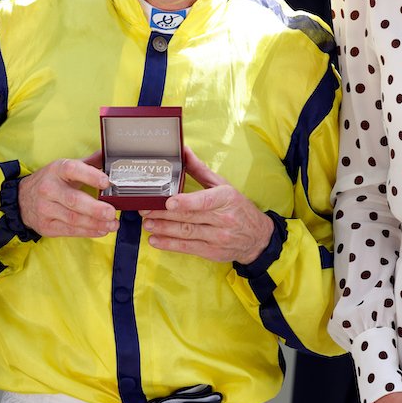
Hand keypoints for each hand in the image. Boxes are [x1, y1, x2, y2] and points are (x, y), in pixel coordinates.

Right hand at [17, 152, 117, 237]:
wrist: (22, 199)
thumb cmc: (50, 181)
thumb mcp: (65, 167)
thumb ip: (88, 163)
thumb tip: (108, 155)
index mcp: (56, 170)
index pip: (73, 170)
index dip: (90, 176)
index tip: (106, 182)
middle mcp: (49, 189)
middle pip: (73, 200)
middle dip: (95, 208)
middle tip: (111, 212)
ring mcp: (46, 209)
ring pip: (73, 218)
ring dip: (96, 223)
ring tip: (112, 224)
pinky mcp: (47, 226)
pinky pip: (70, 231)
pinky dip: (88, 232)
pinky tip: (101, 230)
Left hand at [141, 148, 273, 263]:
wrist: (257, 238)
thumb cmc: (237, 207)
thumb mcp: (223, 185)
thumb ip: (199, 169)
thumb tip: (183, 150)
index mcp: (226, 199)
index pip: (205, 201)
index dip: (186, 202)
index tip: (168, 202)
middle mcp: (223, 219)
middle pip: (189, 217)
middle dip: (163, 214)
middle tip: (144, 210)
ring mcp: (218, 237)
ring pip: (186, 233)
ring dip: (163, 229)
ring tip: (147, 224)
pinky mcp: (212, 252)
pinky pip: (187, 248)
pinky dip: (169, 244)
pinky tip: (155, 240)